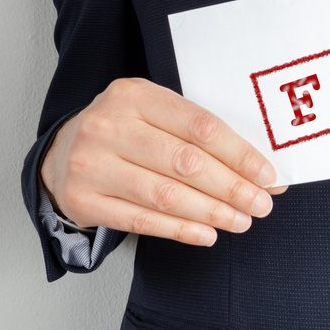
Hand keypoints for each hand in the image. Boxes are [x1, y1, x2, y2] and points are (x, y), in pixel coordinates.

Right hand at [39, 77, 284, 246]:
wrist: (62, 153)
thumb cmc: (123, 132)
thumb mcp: (153, 113)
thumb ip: (197, 135)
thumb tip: (259, 172)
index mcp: (133, 95)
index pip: (199, 126)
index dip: (239, 154)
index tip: (266, 175)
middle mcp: (108, 126)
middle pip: (185, 162)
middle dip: (231, 187)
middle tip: (260, 204)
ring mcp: (92, 164)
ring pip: (165, 195)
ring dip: (211, 212)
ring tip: (240, 221)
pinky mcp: (83, 199)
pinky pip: (140, 220)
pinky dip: (180, 230)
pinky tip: (206, 234)